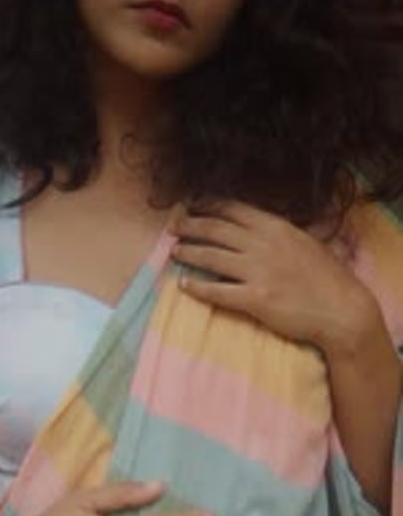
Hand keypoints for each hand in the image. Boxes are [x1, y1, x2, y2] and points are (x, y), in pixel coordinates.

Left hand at [172, 202, 375, 356]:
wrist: (342, 309)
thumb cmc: (328, 278)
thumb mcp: (305, 243)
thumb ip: (279, 234)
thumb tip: (260, 229)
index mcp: (275, 227)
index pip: (233, 209)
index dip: (208, 205)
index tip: (192, 205)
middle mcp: (263, 244)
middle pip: (216, 229)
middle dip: (190, 225)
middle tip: (173, 226)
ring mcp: (258, 272)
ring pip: (212, 257)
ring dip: (189, 252)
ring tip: (174, 251)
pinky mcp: (255, 299)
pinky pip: (218, 291)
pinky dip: (198, 287)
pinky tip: (184, 285)